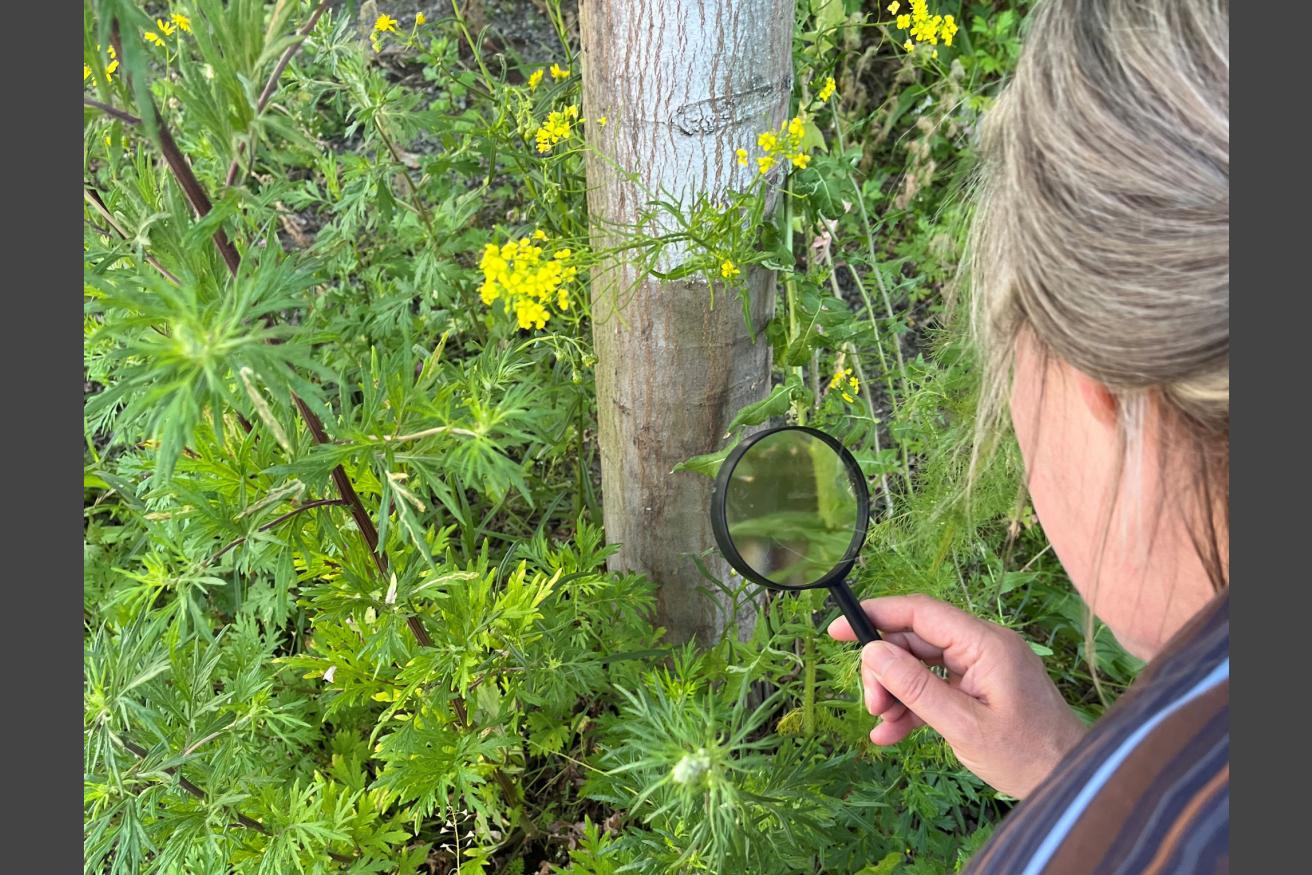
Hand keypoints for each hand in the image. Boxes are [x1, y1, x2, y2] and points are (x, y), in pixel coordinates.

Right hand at [828, 594, 1086, 798]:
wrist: (1068, 781)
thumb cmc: (1025, 755)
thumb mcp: (963, 725)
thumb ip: (916, 687)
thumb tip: (873, 651)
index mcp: (985, 643)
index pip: (921, 612)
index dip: (877, 615)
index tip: (838, 630)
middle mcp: (982, 646)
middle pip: (915, 640)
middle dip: (885, 669)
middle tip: (872, 705)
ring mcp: (981, 668)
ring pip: (920, 665)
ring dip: (896, 692)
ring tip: (882, 724)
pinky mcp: (979, 689)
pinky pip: (936, 687)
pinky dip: (913, 707)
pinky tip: (891, 734)